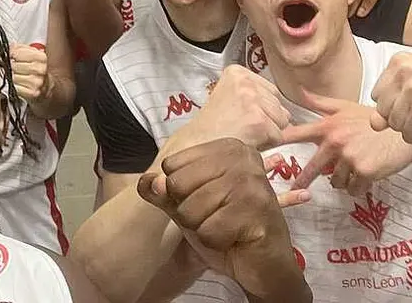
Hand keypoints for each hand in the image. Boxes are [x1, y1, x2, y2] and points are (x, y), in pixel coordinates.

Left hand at [10, 44, 50, 103]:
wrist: (46, 86)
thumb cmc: (36, 69)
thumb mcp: (31, 54)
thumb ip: (19, 48)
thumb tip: (8, 47)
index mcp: (41, 57)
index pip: (17, 53)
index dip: (11, 54)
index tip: (11, 56)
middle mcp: (40, 69)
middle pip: (14, 65)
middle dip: (11, 66)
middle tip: (14, 67)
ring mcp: (37, 82)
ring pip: (13, 77)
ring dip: (11, 76)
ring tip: (17, 75)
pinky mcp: (33, 93)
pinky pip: (15, 88)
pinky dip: (14, 86)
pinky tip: (19, 84)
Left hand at [138, 139, 308, 297]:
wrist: (263, 263)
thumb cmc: (227, 228)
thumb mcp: (188, 206)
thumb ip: (163, 192)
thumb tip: (147, 182)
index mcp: (226, 148)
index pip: (171, 165)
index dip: (180, 192)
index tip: (207, 200)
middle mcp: (242, 157)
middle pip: (178, 185)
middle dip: (189, 213)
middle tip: (216, 217)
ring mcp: (252, 182)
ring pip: (191, 209)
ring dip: (202, 228)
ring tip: (226, 227)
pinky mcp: (257, 209)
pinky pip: (208, 230)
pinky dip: (216, 241)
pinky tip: (235, 238)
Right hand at [172, 65, 290, 152]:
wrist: (196, 147)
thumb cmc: (212, 128)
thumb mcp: (229, 98)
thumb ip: (255, 96)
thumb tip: (287, 111)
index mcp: (237, 72)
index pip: (271, 91)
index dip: (261, 109)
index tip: (241, 115)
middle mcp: (246, 82)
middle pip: (279, 105)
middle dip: (267, 120)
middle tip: (242, 128)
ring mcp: (252, 101)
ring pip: (282, 121)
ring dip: (268, 133)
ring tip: (243, 135)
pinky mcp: (259, 121)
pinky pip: (278, 137)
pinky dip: (265, 145)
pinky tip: (246, 142)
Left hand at [280, 89, 411, 195]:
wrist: (404, 131)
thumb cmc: (374, 119)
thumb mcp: (346, 106)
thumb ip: (320, 102)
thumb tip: (298, 90)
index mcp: (328, 126)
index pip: (297, 134)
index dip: (278, 140)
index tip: (260, 148)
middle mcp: (335, 142)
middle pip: (313, 168)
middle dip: (303, 178)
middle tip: (295, 187)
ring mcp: (349, 157)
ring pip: (336, 181)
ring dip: (342, 179)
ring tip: (354, 169)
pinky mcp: (364, 171)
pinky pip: (353, 188)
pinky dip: (358, 186)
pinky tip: (366, 177)